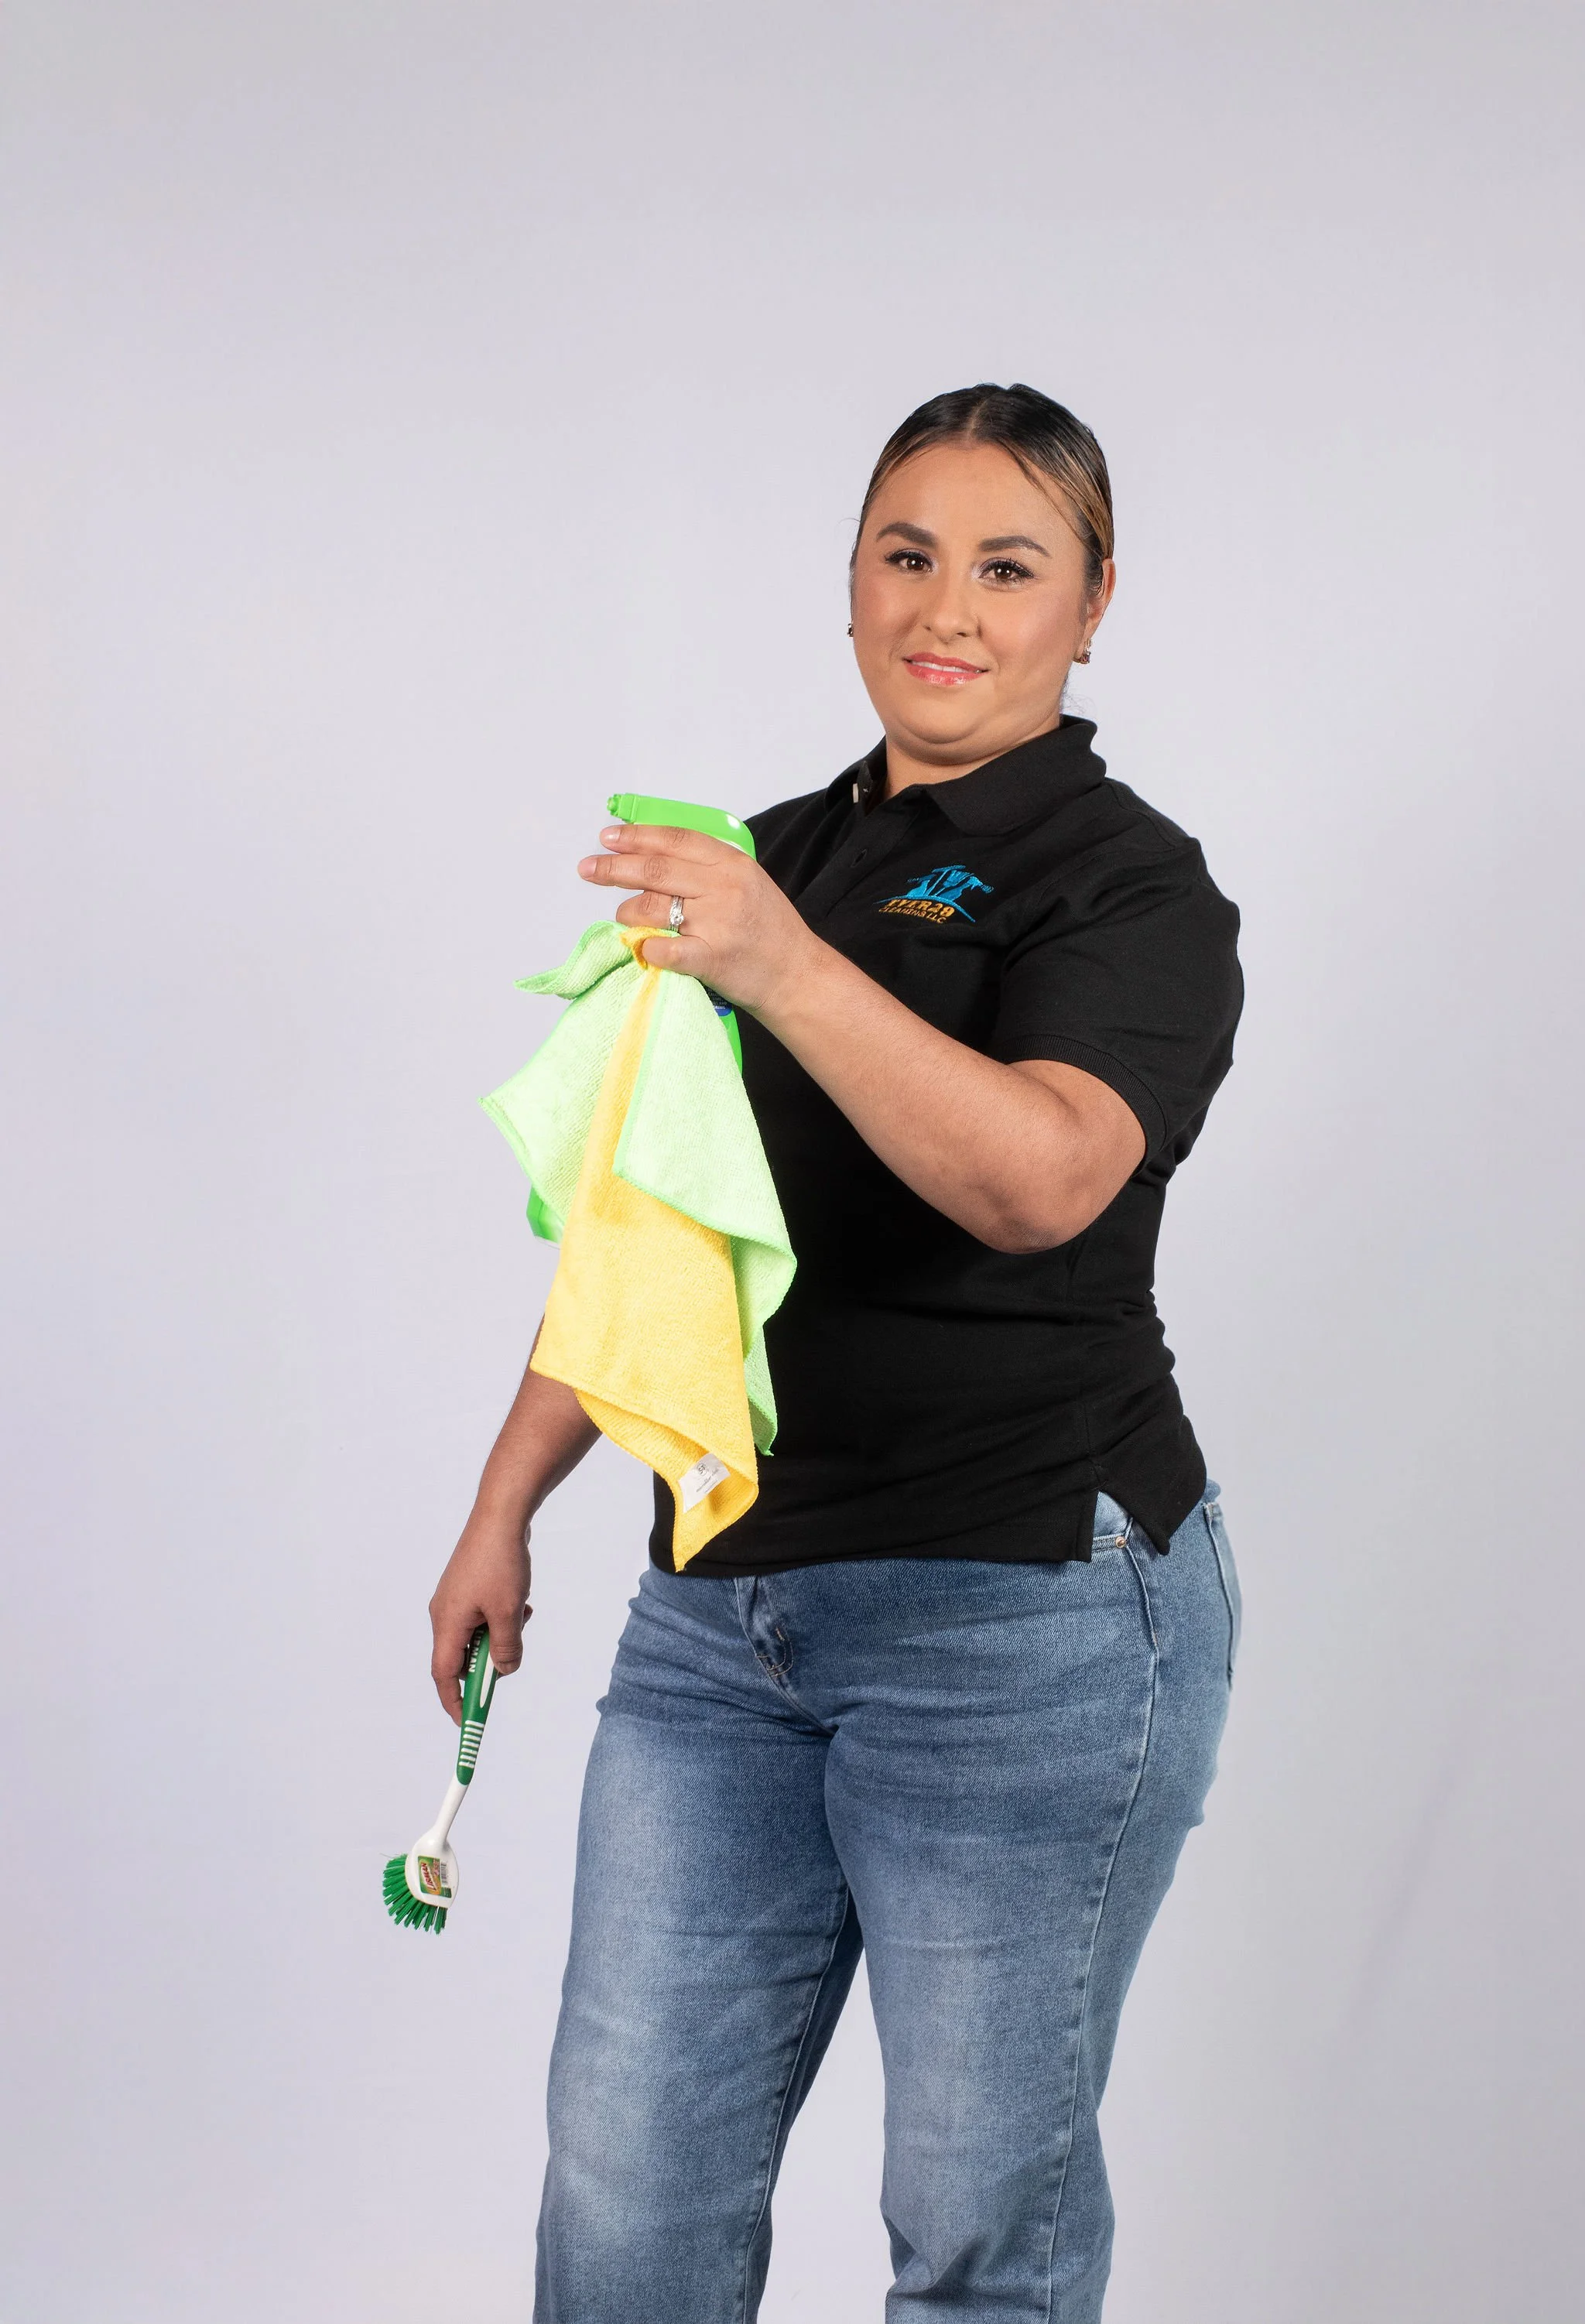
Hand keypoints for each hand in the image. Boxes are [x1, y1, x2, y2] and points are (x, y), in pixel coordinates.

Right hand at [429, 1514, 531, 1725]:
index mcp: (446, 1623)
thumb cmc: (501, 1563)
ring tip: (521, 1616)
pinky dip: (501, 1618)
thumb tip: (504, 1671)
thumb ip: (506, 1649)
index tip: (466, 1723)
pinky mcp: (468, 1587)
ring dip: (501, 1636)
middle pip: (461, 1656)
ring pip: (477, 1635)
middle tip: (511, 1660)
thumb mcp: (509, 1613)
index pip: (444, 1675)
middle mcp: (444, 1613)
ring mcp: (455, 1599)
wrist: (500, 1515)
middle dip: (488, 1663)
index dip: (454, 1701)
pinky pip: (483, 1616)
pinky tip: (521, 1603)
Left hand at [577, 823, 821, 1014]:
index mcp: (732, 864)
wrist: (797, 977)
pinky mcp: (712, 958)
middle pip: (656, 870)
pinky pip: (664, 948)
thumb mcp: (746, 883)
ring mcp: (718, 923)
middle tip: (588, 868)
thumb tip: (650, 856)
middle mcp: (725, 888)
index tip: (608, 838)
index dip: (638, 837)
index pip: (676, 841)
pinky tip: (642, 947)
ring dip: (629, 912)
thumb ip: (706, 868)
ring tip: (624, 916)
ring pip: (653, 908)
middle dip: (614, 868)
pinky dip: (646, 947)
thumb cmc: (768, 931)